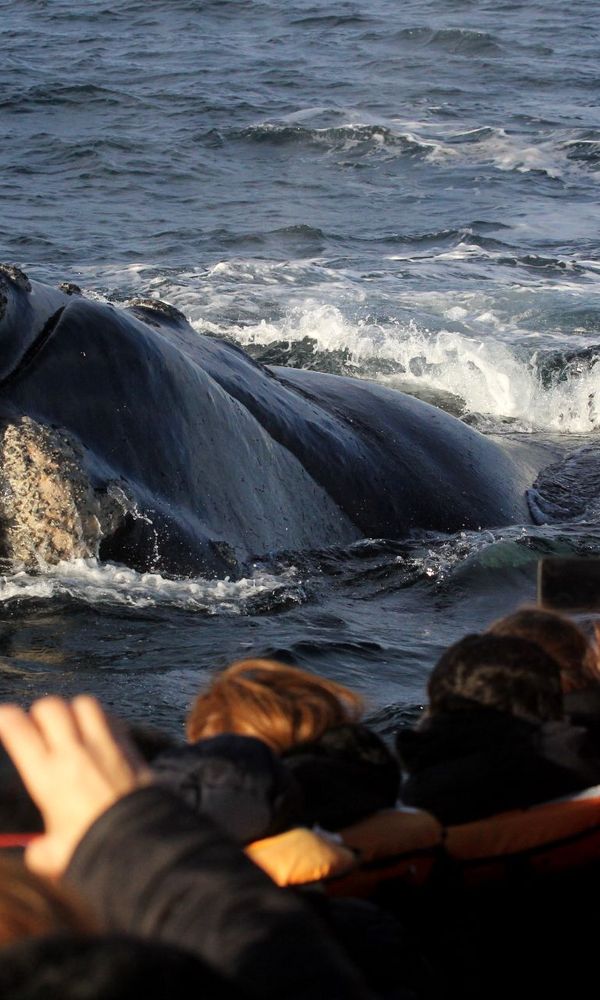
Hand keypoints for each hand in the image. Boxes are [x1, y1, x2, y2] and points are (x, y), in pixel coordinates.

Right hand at [0, 695, 151, 878]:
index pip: (18, 729)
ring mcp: (103, 744)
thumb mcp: (57, 856)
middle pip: (51, 707)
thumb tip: (36, 852)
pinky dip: (101, 718)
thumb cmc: (95, 847)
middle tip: (41, 727)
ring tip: (72, 725)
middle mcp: (73, 753)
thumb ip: (40, 851)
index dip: (6, 717)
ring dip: (73, 710)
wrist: (140, 839)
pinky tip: (99, 733)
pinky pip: (110, 717)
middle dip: (41, 712)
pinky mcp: (127, 745)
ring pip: (83, 704)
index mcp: (47, 775)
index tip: (4, 717)